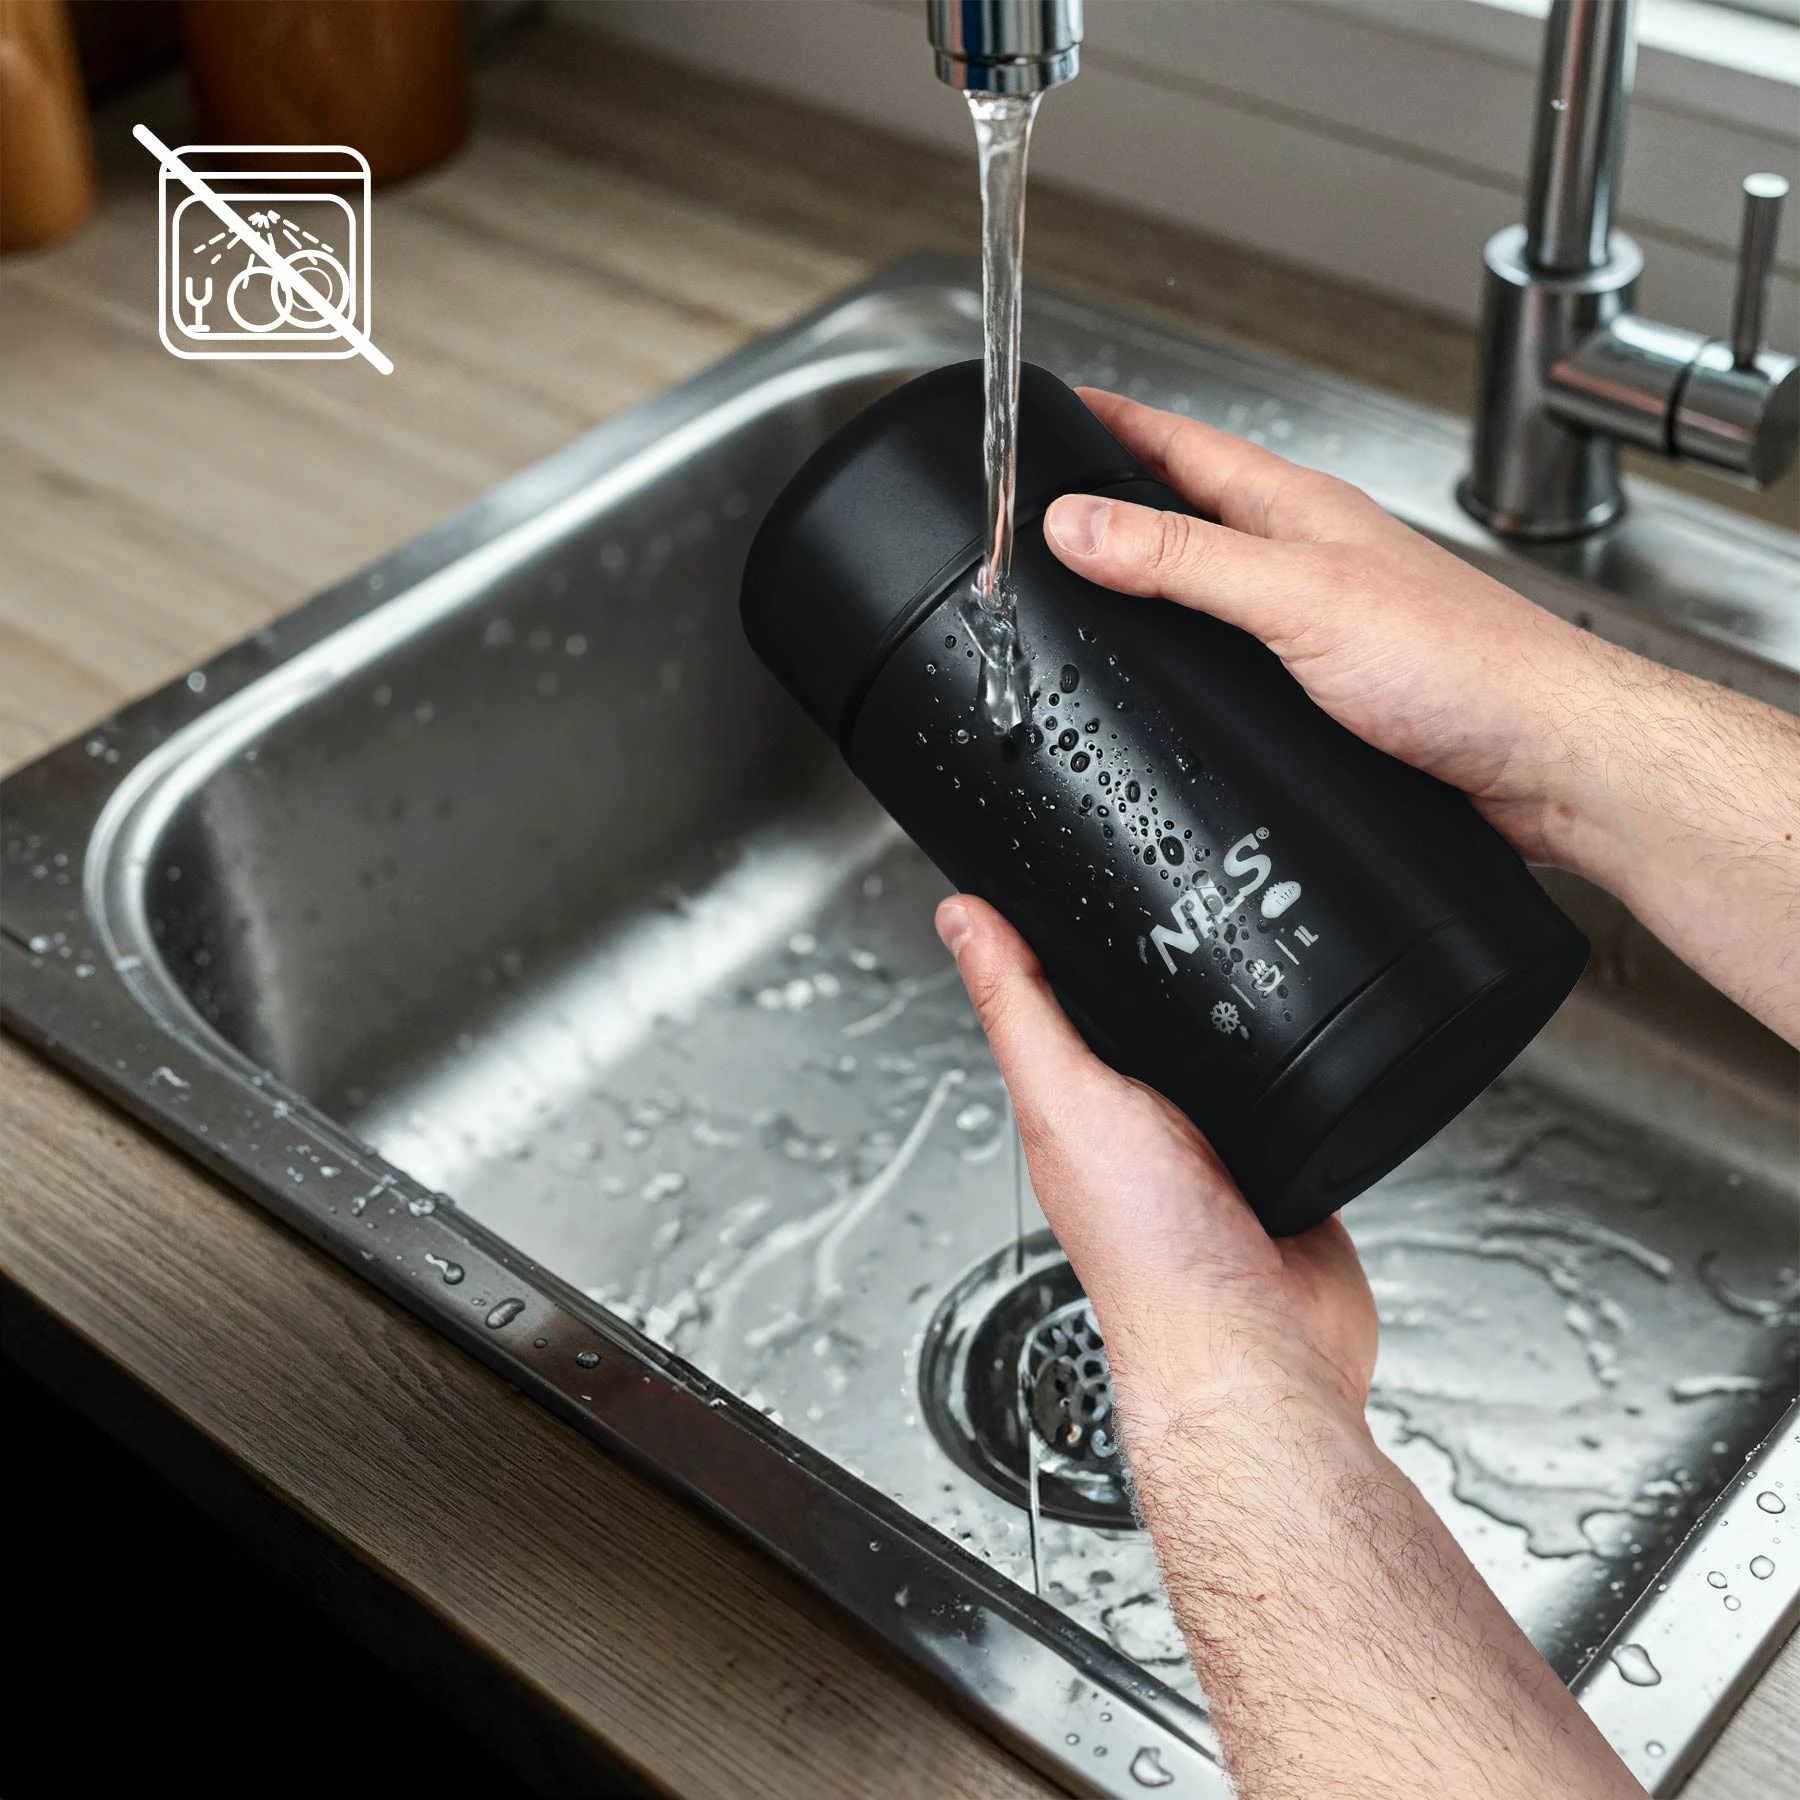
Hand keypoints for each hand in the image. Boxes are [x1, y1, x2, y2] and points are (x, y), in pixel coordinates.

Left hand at [935, 893, 1641, 1799]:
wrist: (1257, 1345)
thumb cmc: (1146, 1253)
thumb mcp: (1065, 1101)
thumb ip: (1020, 1009)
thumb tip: (962, 922)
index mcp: (1078, 1110)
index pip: (1062, 1003)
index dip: (1067, 942)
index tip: (1075, 877)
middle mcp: (1146, 1127)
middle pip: (1153, 1023)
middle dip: (1169, 971)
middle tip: (1187, 895)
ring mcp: (1220, 1147)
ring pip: (1227, 1055)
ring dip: (1243, 1018)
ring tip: (1247, 948)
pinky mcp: (1288, 1163)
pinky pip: (1298, 1093)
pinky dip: (1307, 1065)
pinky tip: (1312, 1036)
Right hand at [1043, 390, 1799, 1042]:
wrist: (1549, 760)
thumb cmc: (1464, 666)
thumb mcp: (1299, 597)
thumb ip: (1185, 561)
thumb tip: (1078, 524)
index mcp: (1298, 511)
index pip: (1182, 445)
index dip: (1113, 422)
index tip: (1053, 412)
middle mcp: (1307, 560)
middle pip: (1190, 514)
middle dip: (1118, 500)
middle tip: (1054, 498)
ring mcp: (1318, 626)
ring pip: (1213, 590)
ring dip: (1154, 585)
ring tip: (1094, 586)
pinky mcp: (1328, 694)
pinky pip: (1236, 658)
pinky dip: (1190, 661)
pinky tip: (1174, 684)